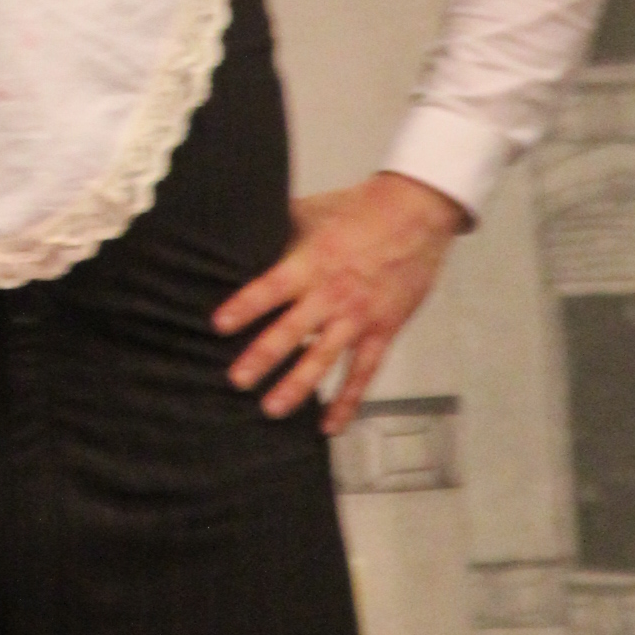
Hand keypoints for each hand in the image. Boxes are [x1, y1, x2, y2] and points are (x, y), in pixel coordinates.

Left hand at [211, 172, 463, 435]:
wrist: (415, 213)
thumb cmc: (358, 210)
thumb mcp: (313, 212)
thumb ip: (280, 231)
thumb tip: (240, 237)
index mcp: (310, 263)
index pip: (270, 288)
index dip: (245, 307)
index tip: (218, 327)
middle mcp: (331, 295)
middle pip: (292, 331)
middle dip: (263, 357)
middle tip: (237, 380)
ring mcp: (358, 317)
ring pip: (324, 358)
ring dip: (298, 386)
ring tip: (272, 409)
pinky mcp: (383, 331)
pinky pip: (364, 372)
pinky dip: (348, 400)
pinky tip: (330, 425)